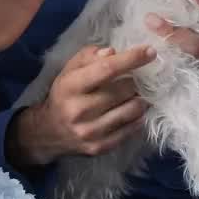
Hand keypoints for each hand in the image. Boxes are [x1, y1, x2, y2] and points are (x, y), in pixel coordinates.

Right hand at [8, 44, 156, 166]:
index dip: (131, 59)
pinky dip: (137, 117)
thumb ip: (89, 56)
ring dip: (139, 99)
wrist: (48, 132)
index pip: (107, 69)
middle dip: (135, 81)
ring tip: (135, 95)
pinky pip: (131, 129)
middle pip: (124, 89)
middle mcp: (80, 110)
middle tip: (135, 79)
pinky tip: (132, 111)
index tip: (150, 51)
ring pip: (132, 110)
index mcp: (71, 86)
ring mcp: (91, 131)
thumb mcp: (69, 70)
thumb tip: (113, 52)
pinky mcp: (100, 147)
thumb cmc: (63, 95)